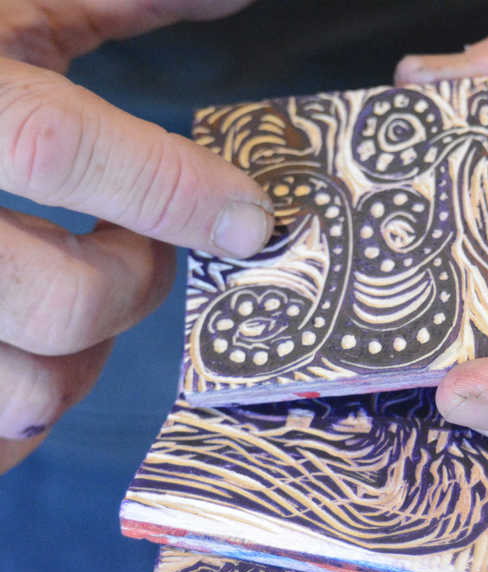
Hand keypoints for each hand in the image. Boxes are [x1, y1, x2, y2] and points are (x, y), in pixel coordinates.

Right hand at [0, 0, 271, 472]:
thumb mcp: (14, 5)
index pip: (54, 148)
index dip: (176, 194)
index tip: (254, 222)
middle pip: (59, 299)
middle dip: (136, 285)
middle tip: (140, 250)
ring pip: (22, 394)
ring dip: (83, 360)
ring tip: (72, 299)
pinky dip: (33, 407)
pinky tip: (29, 347)